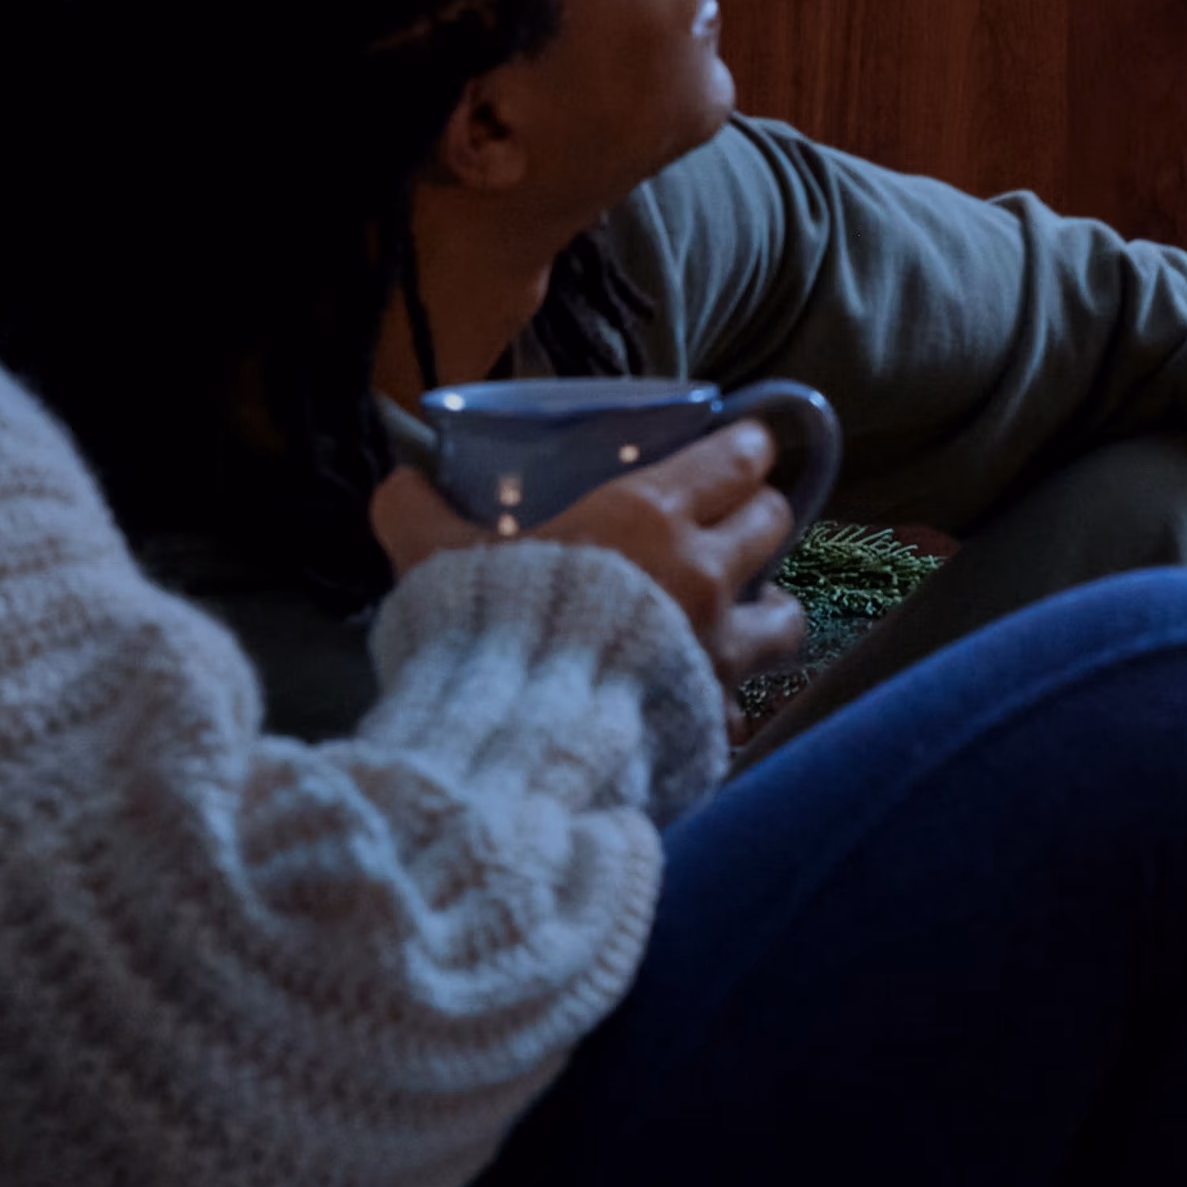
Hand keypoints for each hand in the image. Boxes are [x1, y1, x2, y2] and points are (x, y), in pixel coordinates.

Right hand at [370, 420, 810, 692]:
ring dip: (770, 604)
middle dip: (760, 513)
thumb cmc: (489, 631)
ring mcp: (720, 650)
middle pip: (773, 522)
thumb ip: (415, 513)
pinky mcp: (714, 716)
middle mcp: (703, 575)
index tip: (742, 445)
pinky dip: (735, 695)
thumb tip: (401, 484)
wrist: (520, 742)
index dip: (746, 447)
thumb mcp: (437, 559)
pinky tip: (709, 697)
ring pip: (785, 613)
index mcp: (649, 517)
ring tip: (745, 608)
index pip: (736, 459)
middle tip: (732, 518)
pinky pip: (747, 700)